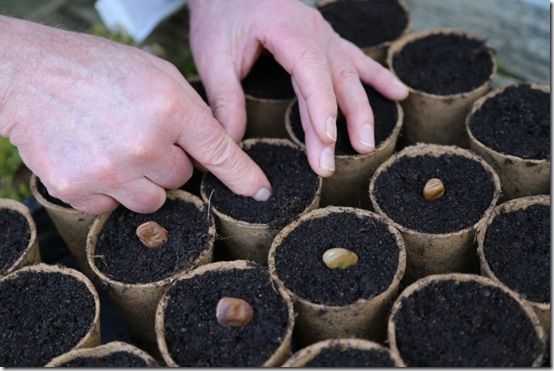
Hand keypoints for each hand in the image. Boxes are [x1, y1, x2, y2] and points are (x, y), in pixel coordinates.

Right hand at [0, 16, 270, 213]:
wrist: (27, 75)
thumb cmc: (96, 68)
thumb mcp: (157, 74)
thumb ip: (190, 112)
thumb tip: (216, 148)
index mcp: (169, 107)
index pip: (220, 153)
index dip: (244, 176)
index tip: (260, 192)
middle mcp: (144, 143)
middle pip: (182, 177)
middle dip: (169, 161)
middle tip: (139, 132)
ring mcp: (110, 171)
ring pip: (153, 199)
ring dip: (142, 180)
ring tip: (116, 146)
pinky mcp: (79, 190)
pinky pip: (114, 207)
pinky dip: (109, 189)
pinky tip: (93, 157)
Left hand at [188, 0, 408, 176]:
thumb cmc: (220, 18)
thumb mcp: (213, 57)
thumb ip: (224, 99)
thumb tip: (230, 142)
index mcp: (286, 29)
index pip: (310, 70)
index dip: (321, 106)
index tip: (326, 140)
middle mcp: (313, 30)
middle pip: (335, 79)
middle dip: (340, 123)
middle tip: (332, 163)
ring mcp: (324, 34)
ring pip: (350, 74)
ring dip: (361, 111)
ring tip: (366, 145)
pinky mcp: (326, 40)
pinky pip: (357, 60)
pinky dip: (377, 78)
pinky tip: (398, 94)